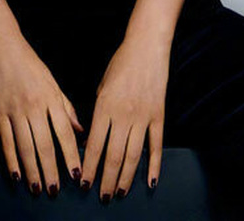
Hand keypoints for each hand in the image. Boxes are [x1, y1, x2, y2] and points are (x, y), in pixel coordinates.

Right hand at [0, 32, 84, 196]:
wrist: (3, 46)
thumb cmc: (30, 63)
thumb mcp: (52, 81)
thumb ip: (65, 107)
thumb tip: (80, 130)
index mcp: (51, 98)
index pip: (65, 132)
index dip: (71, 155)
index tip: (76, 174)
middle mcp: (35, 106)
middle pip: (45, 144)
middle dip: (51, 170)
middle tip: (55, 190)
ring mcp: (15, 110)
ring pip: (25, 147)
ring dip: (32, 170)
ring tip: (37, 188)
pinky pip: (6, 141)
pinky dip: (11, 160)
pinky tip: (16, 175)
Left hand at [80, 34, 169, 200]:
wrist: (146, 47)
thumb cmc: (121, 64)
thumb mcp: (102, 86)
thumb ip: (98, 113)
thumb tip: (93, 141)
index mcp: (104, 106)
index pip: (94, 145)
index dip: (89, 167)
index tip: (84, 182)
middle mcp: (123, 114)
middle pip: (113, 155)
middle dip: (106, 179)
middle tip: (103, 197)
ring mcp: (143, 116)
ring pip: (133, 155)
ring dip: (126, 177)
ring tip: (121, 193)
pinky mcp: (158, 115)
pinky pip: (156, 145)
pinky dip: (154, 165)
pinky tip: (151, 181)